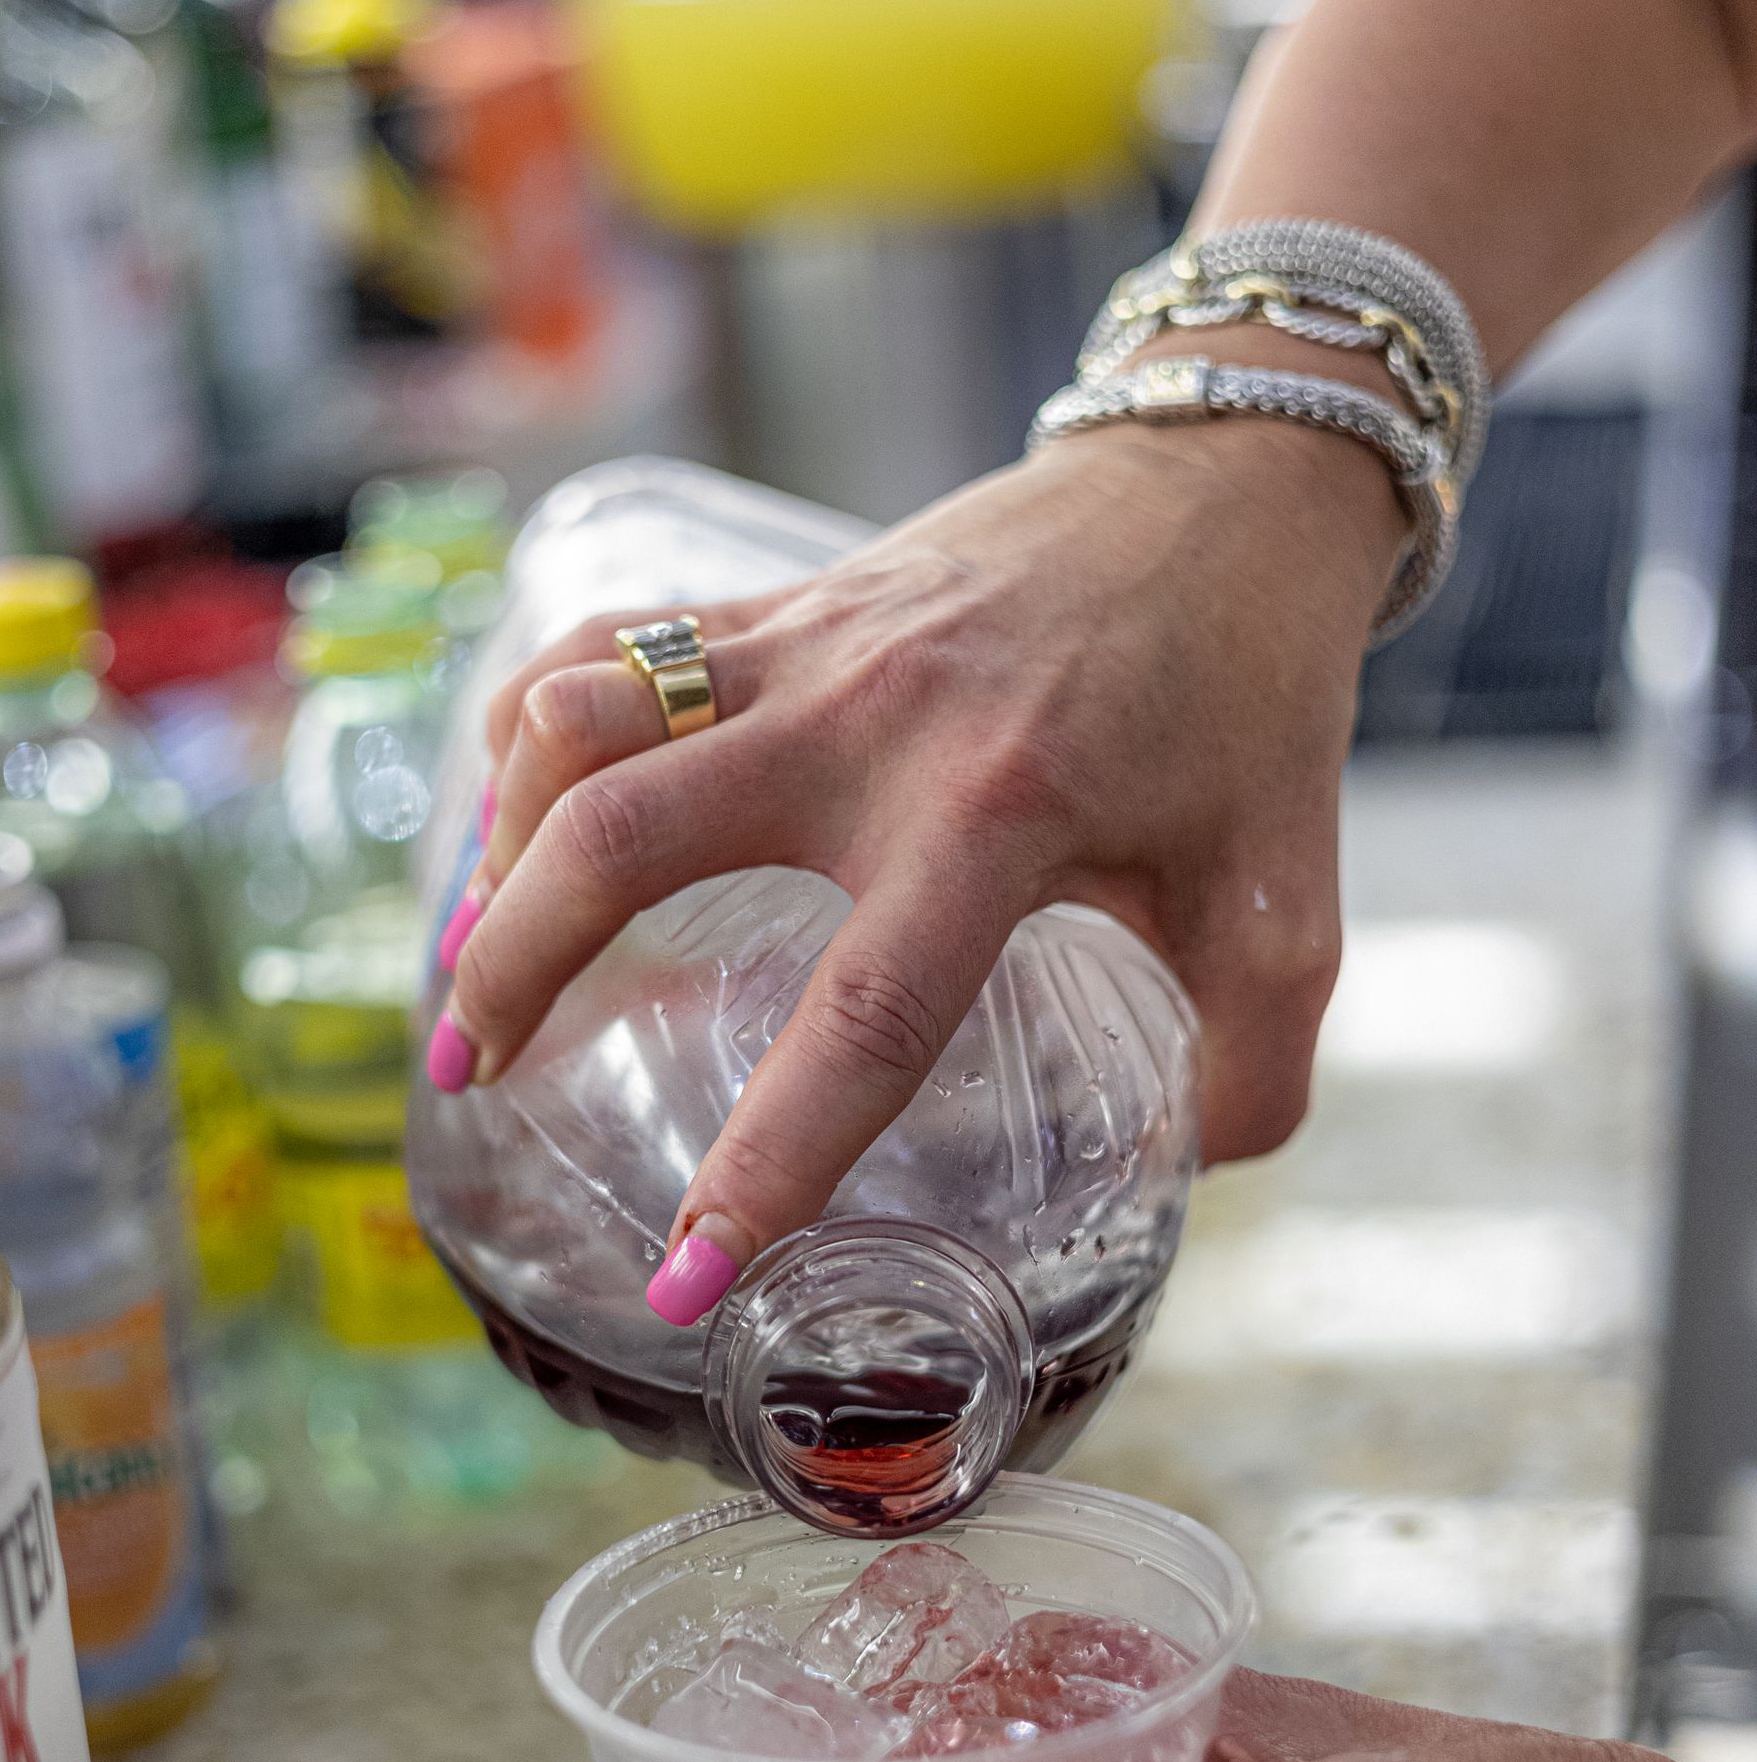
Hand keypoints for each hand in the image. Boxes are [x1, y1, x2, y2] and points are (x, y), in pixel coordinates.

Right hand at [436, 411, 1403, 1307]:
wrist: (1229, 480)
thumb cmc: (1254, 695)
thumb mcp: (1291, 898)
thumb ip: (1255, 1063)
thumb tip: (1191, 1176)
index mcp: (999, 816)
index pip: (861, 1021)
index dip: (765, 1166)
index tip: (686, 1280)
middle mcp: (871, 722)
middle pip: (626, 840)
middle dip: (517, 972)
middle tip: (470, 1081)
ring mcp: (807, 642)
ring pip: (582, 723)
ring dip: (499, 845)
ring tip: (469, 961)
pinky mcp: (782, 594)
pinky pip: (610, 645)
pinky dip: (537, 732)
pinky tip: (518, 817)